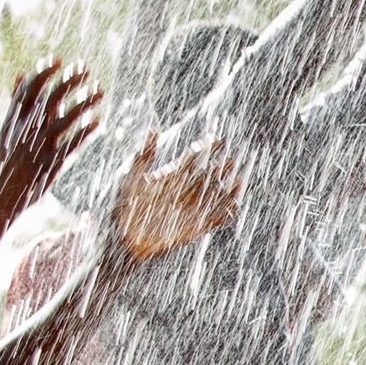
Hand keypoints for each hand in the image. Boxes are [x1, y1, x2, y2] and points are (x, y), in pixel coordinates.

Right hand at [0, 62, 101, 224]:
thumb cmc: (1, 161)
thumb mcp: (1, 129)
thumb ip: (13, 103)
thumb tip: (20, 74)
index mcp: (11, 120)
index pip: (29, 89)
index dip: (45, 72)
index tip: (59, 60)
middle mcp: (25, 131)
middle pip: (51, 99)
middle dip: (70, 81)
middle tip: (86, 69)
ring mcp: (38, 147)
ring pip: (66, 119)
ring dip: (85, 103)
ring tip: (100, 92)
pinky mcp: (50, 164)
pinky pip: (72, 145)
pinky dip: (86, 133)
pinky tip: (99, 123)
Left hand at [108, 131, 241, 261]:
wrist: (127, 234)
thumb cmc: (127, 203)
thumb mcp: (134, 175)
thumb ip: (146, 154)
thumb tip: (154, 130)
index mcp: (172, 176)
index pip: (193, 158)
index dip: (206, 149)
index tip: (217, 140)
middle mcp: (184, 190)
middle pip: (207, 176)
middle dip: (220, 169)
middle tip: (229, 161)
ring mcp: (190, 208)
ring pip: (214, 196)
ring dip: (227, 189)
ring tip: (239, 180)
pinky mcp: (194, 226)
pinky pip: (215, 219)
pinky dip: (226, 214)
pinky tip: (235, 207)